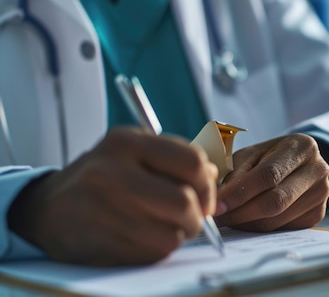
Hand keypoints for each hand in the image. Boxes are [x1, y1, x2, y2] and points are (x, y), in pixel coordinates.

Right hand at [8, 127, 217, 265]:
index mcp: (126, 142)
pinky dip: (158, 249)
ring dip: (177, 235)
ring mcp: (104, 209)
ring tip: (164, 226)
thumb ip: (174, 159)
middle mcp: (112, 173)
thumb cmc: (102, 177)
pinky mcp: (100, 241)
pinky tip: (144, 237)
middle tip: (193, 218)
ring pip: (172, 234)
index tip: (206, 195)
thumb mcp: (132, 151)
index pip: (192, 161)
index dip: (208, 184)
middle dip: (197, 216)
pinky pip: (153, 253)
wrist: (47, 208)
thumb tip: (214, 177)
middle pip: (184, 202)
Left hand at [215, 134, 328, 231]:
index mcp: (302, 147)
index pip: (269, 174)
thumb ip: (237, 173)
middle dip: (242, 213)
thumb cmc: (271, 156)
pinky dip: (260, 229)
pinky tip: (247, 222)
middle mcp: (318, 170)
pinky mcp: (318, 214)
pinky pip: (284, 228)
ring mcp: (322, 194)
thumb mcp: (252, 154)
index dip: (240, 193)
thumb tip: (218, 199)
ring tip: (228, 220)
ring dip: (248, 224)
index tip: (217, 206)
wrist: (300, 163)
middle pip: (276, 200)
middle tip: (218, 219)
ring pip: (278, 219)